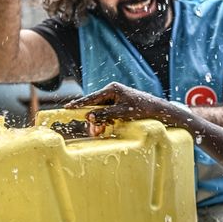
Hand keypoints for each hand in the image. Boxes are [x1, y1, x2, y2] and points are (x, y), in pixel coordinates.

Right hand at [64, 82, 178, 135]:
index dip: (79, 104)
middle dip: (93, 120)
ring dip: (99, 122)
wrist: (155, 109)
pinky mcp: (116, 104)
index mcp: (111, 89)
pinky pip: (105, 113)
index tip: (67, 108)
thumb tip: (89, 116)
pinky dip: (105, 121)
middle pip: (94, 106)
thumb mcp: (122, 113)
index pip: (91, 98)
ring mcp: (113, 97)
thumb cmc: (140, 109)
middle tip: (96, 132)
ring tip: (102, 131)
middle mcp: (111, 91)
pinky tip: (108, 126)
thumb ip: (105, 114)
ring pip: (99, 111)